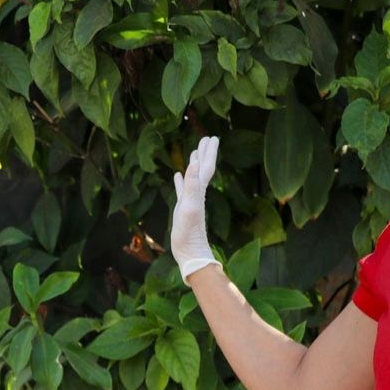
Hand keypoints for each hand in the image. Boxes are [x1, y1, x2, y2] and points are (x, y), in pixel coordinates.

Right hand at [170, 136, 218, 282]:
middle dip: (205, 153)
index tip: (212, 137)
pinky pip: (182, 190)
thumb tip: (194, 163)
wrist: (189, 252)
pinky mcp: (182, 209)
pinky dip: (181, 181)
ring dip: (194, 165)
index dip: (209, 153)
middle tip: (207, 138)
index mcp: (199, 191)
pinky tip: (178, 176)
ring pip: (193, 177)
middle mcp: (197, 194)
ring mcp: (190, 201)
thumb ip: (192, 185)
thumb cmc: (189, 233)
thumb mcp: (189, 207)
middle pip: (203, 169)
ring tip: (194, 153)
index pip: (206, 167)